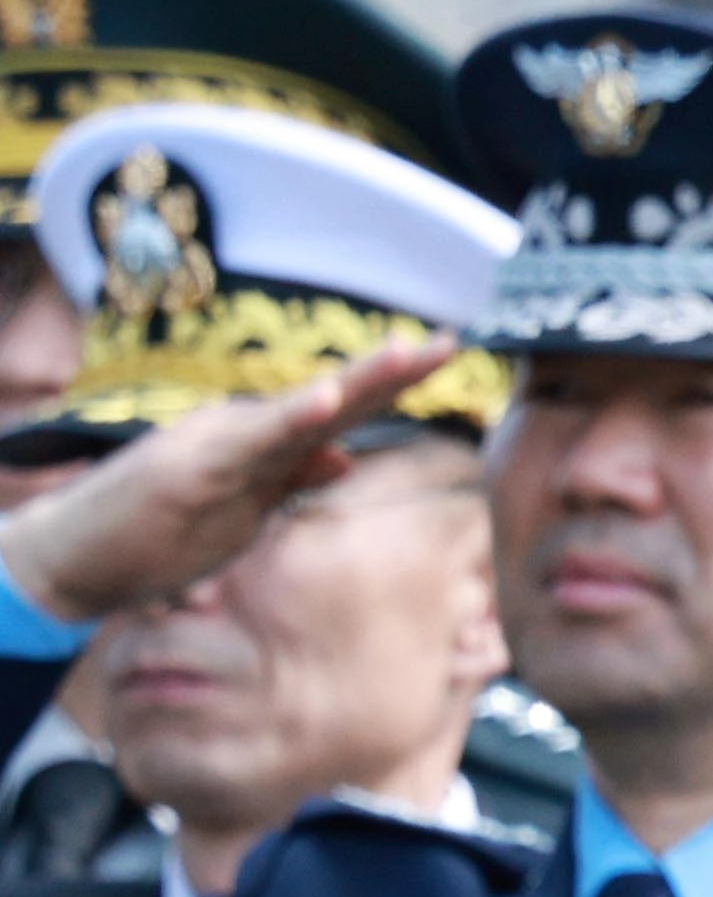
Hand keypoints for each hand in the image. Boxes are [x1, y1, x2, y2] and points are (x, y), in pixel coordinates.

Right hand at [0, 334, 465, 624]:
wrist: (77, 553)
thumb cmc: (159, 531)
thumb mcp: (244, 508)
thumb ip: (292, 478)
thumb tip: (345, 457)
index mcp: (266, 447)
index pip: (343, 412)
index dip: (394, 385)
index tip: (446, 355)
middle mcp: (248, 434)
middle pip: (336, 400)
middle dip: (393, 373)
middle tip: (452, 343)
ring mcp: (221, 448)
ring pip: (302, 411)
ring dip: (355, 382)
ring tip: (404, 352)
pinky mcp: (193, 469)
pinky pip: (251, 445)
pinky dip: (291, 421)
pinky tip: (327, 402)